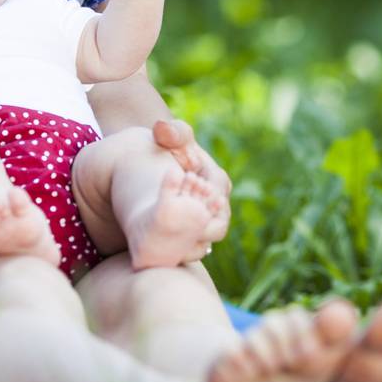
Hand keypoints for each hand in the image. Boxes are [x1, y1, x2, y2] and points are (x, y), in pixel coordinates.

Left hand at [152, 116, 231, 251]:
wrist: (162, 162)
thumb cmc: (170, 147)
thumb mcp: (172, 136)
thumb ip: (172, 131)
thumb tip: (163, 129)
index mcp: (218, 181)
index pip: (218, 199)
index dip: (202, 205)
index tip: (181, 206)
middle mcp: (219, 204)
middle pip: (217, 227)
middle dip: (199, 232)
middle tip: (175, 237)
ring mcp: (209, 220)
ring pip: (206, 241)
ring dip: (191, 245)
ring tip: (168, 248)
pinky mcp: (196, 233)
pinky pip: (193, 248)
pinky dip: (182, 250)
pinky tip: (163, 252)